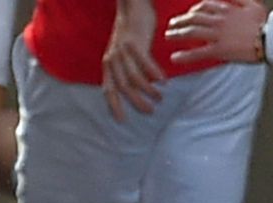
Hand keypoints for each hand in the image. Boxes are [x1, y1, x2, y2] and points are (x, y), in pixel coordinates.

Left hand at [103, 0, 166, 115]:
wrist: (131, 6)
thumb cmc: (132, 30)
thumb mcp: (124, 52)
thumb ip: (127, 69)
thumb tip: (138, 88)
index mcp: (109, 64)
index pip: (109, 90)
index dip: (115, 106)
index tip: (122, 121)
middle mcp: (113, 59)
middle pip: (123, 88)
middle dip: (137, 102)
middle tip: (150, 112)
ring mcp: (122, 51)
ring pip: (134, 78)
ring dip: (148, 91)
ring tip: (160, 98)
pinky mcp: (134, 43)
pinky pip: (144, 64)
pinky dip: (154, 74)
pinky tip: (163, 81)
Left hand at [166, 0, 268, 63]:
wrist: (271, 38)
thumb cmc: (265, 23)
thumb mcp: (253, 5)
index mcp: (227, 9)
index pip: (204, 6)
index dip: (194, 10)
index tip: (190, 14)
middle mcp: (219, 20)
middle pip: (194, 18)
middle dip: (180, 20)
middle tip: (172, 24)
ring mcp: (218, 35)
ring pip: (192, 32)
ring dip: (177, 33)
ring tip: (168, 36)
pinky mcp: (219, 50)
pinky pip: (198, 52)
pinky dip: (185, 55)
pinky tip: (175, 58)